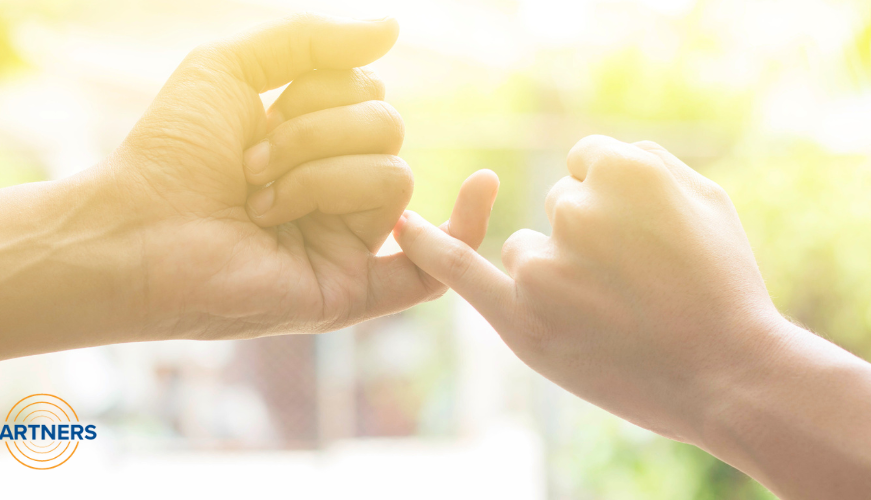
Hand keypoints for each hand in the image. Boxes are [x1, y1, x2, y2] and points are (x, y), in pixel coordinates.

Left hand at [85, 14, 499, 339]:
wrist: (133, 228)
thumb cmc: (171, 150)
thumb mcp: (232, 67)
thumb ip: (310, 40)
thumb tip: (393, 27)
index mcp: (316, 142)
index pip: (369, 93)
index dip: (319, 91)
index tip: (259, 116)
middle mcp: (338, 190)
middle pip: (387, 129)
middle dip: (313, 132)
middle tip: (251, 164)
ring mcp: (347, 241)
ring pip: (393, 177)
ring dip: (320, 176)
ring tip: (262, 203)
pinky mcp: (349, 290)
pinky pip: (430, 268)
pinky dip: (463, 230)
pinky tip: (482, 189)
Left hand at [393, 135, 784, 442]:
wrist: (725, 374)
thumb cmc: (723, 285)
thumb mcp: (706, 200)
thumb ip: (647, 163)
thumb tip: (597, 154)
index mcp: (621, 170)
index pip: (585, 163)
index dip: (611, 202)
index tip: (635, 236)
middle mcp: (575, 208)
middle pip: (557, 206)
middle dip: (586, 236)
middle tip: (634, 282)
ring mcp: (543, 264)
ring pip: (526, 249)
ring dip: (554, 272)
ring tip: (608, 313)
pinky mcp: (520, 315)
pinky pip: (457, 267)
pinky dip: (428, 245)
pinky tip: (403, 228)